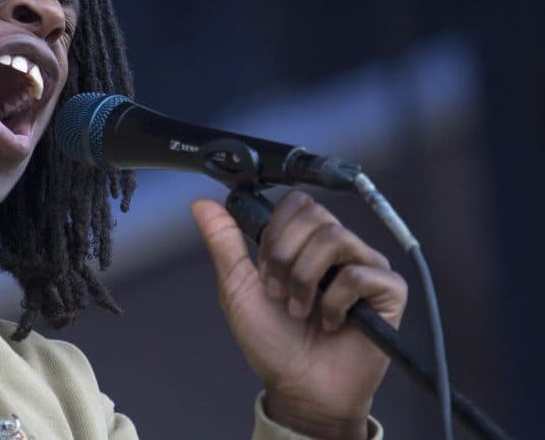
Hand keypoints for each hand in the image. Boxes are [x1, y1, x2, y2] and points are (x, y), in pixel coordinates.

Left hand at [191, 191, 406, 439]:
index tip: (264, 270)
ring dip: (304, 279)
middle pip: (315, 216)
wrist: (299, 386)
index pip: (297, 203)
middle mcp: (338, 248)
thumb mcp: (237, 287)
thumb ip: (223, 243)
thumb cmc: (273, 341)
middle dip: (285, 257)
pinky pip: (359, 274)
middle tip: (279, 293)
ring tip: (299, 310)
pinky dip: (333, 301)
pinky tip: (330, 322)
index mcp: (305, 242)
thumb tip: (201, 203)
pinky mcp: (388, 291)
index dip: (275, 233)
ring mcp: (365, 266)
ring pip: (334, 239)